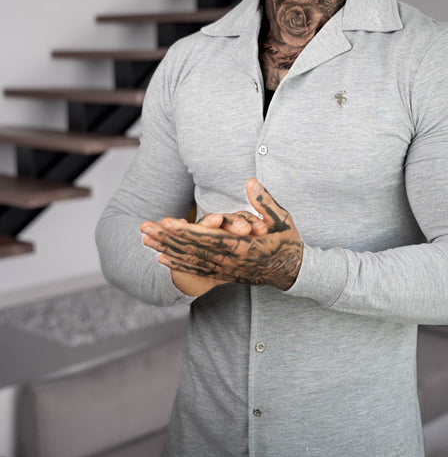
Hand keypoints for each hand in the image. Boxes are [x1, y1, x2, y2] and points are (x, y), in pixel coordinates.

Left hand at [139, 178, 302, 290]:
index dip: (184, 231)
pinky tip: (161, 259)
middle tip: (144, 229)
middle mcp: (229, 260)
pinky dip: (179, 265)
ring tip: (145, 241)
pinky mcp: (225, 275)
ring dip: (167, 250)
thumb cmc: (287, 240)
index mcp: (241, 246)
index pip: (206, 238)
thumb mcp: (281, 218)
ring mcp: (226, 270)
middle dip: (166, 239)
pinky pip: (198, 271)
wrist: (293, 271)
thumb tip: (250, 181)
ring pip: (191, 260)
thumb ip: (263, 201)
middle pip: (192, 250)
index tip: (165, 222)